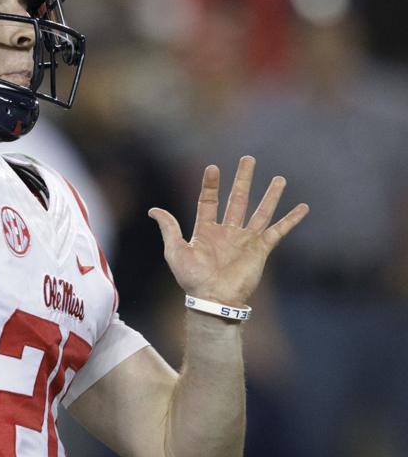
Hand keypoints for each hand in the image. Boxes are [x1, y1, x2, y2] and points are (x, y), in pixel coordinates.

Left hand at [149, 156, 308, 304]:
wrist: (213, 297)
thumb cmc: (192, 278)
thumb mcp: (175, 250)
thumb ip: (169, 228)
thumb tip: (153, 210)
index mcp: (206, 230)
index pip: (209, 200)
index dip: (211, 184)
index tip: (213, 167)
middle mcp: (228, 231)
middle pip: (237, 199)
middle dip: (243, 179)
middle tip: (248, 159)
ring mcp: (246, 239)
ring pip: (261, 211)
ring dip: (270, 195)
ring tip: (279, 178)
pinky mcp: (261, 249)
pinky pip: (279, 231)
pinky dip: (291, 219)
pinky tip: (303, 207)